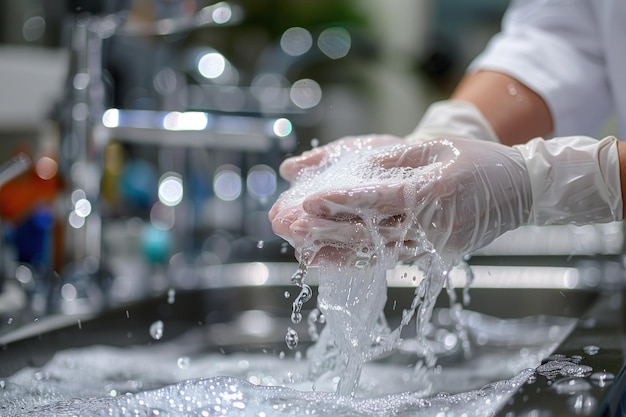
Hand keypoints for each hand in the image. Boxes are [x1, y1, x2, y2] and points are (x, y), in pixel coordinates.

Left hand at [271, 137, 532, 263]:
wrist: (519, 191)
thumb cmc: (477, 162)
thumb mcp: (437, 148)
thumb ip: (396, 157)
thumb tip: (353, 165)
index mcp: (435, 190)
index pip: (381, 198)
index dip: (343, 200)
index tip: (309, 200)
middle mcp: (433, 224)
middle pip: (372, 232)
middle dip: (328, 231)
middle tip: (290, 228)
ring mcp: (434, 245)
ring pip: (378, 254)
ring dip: (338, 255)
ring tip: (303, 254)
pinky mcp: (432, 257)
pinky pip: (390, 261)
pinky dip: (359, 263)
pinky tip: (333, 263)